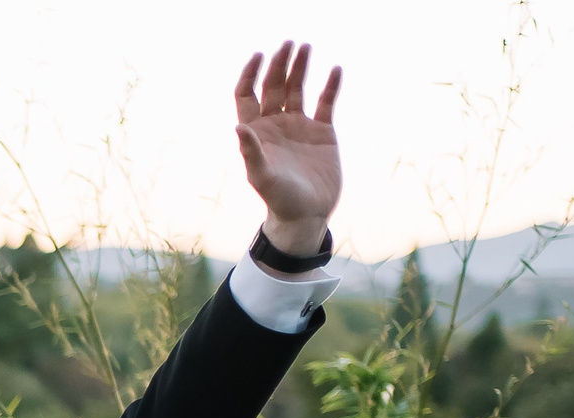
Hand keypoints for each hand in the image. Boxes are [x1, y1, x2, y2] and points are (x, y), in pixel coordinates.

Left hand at [235, 42, 341, 256]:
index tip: (259, 55)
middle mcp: (276, 125)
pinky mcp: (322, 132)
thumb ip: (252, 152)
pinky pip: (326, 103)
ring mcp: (299, 127)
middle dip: (279, 64)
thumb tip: (238, 126)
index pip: (247, 95)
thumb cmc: (280, 200)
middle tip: (289, 44)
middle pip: (274, 86)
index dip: (250, 75)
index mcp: (257, 133)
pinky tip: (335, 69)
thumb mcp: (263, 177)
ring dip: (301, 68)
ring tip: (306, 46)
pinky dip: (331, 86)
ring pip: (298, 89)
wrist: (306, 216)